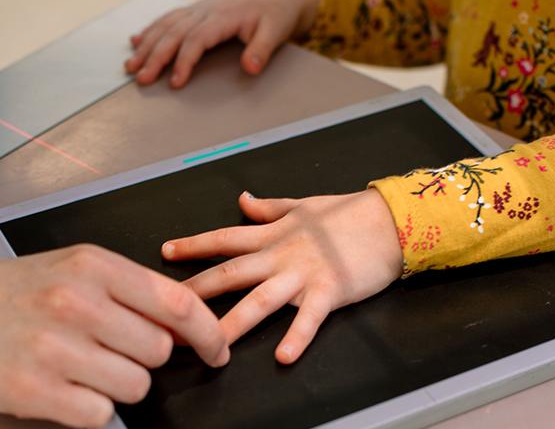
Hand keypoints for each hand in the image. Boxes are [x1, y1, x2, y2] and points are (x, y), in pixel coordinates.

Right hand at [0, 245, 228, 427]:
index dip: (208, 332)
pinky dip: (90, 410)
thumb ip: (128, 292)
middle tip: (107, 350)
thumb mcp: (71, 270)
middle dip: (143, 358)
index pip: (177, 302)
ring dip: (118, 386)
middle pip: (158, 350)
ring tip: (80, 368)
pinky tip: (65, 390)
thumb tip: (186, 325)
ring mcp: (53, 347)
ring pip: (135, 386)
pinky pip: (100, 416)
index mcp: (92, 265)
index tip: (216, 350)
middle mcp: (76, 301)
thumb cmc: (7, 292)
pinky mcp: (32, 389)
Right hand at [125, 0, 318, 87]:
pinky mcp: (196, 10)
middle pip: (174, 33)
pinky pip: (168, 18)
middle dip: (155, 56)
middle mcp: (206, 9)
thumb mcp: (275, 33)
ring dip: (147, 45)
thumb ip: (261, 50)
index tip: (175, 82)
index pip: (196, 39)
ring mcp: (199, 8)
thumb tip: (250, 68)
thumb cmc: (276, 16)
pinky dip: (150, 30)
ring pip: (166, 25)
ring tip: (130, 65)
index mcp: (223, 16)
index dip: (184, 61)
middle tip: (141, 78)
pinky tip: (135, 41)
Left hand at [162, 190, 402, 364]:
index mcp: (272, 235)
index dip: (193, 246)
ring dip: (234, 323)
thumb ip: (269, 208)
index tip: (165, 252)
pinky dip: (297, 337)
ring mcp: (303, 274)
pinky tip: (283, 356)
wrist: (389, 220)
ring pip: (261, 300)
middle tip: (167, 306)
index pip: (224, 239)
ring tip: (210, 343)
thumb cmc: (348, 213)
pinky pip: (310, 318)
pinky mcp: (330, 291)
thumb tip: (242, 199)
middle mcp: (280, 255)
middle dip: (196, 291)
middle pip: (230, 273)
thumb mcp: (302, 205)